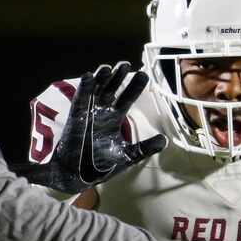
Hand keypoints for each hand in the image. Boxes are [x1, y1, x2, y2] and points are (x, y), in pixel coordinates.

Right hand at [16, 62, 166, 193]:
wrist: (78, 176)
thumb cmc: (100, 165)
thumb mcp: (127, 156)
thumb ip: (144, 148)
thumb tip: (165, 141)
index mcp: (114, 119)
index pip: (126, 99)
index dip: (134, 87)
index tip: (144, 75)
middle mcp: (101, 113)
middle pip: (111, 89)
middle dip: (118, 77)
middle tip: (125, 64)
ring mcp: (88, 114)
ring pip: (95, 91)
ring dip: (101, 79)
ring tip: (107, 67)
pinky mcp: (75, 118)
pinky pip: (79, 101)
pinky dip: (84, 89)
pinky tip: (89, 76)